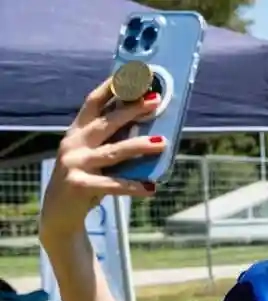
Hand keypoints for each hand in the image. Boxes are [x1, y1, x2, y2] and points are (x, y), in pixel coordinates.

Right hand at [39, 78, 165, 240]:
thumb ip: (113, 141)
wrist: (59, 214)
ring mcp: (74, 164)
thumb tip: (151, 129)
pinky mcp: (78, 185)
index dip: (112, 87)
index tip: (132, 74)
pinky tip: (151, 188)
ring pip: (113, 152)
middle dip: (132, 109)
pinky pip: (112, 185)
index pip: (94, 102)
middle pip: (106, 122)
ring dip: (139, 146)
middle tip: (156, 100)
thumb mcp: (96, 157)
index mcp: (78, 132)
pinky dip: (133, 187)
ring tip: (163, 143)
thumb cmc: (86, 179)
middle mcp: (74, 144)